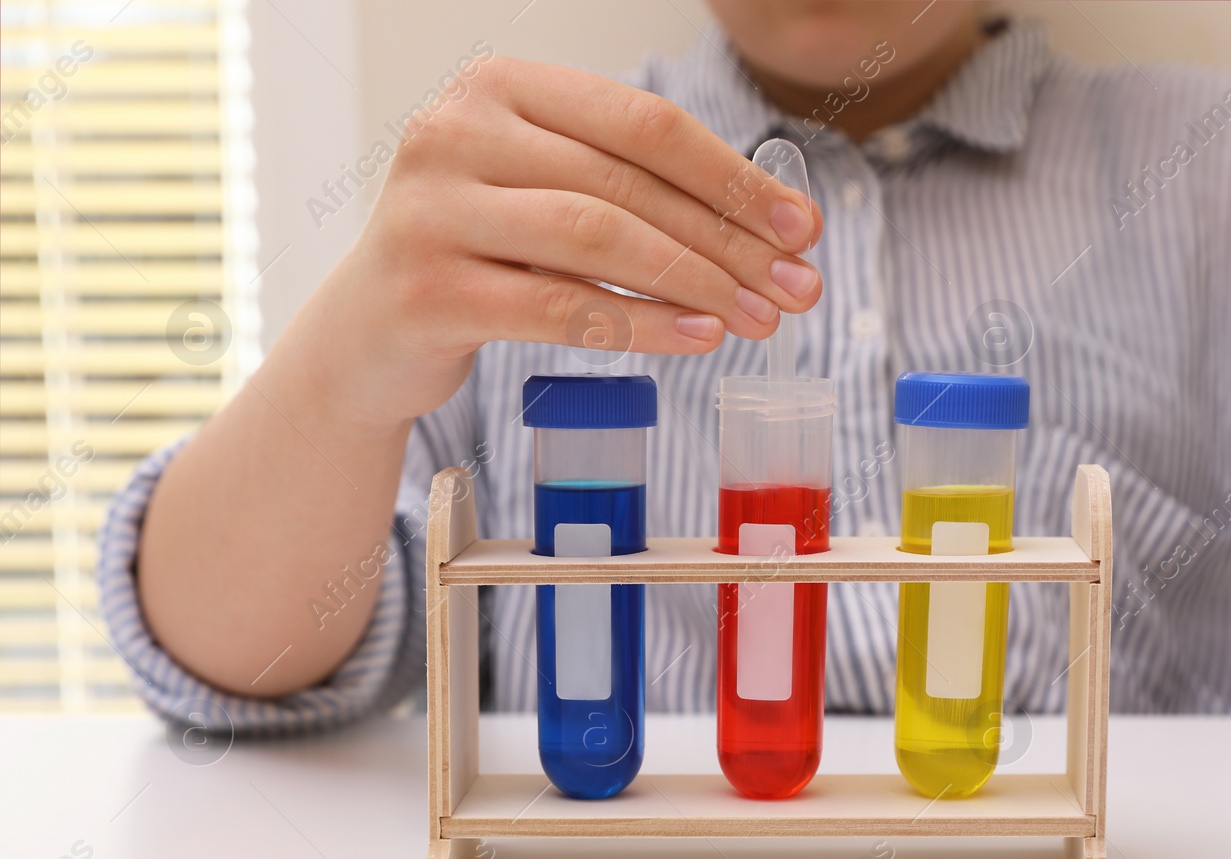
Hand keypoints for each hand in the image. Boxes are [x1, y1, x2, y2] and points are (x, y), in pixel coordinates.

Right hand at [292, 53, 824, 428]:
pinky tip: (699, 338)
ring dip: (696, 281)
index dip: (733, 177)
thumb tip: (775, 228)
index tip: (800, 227)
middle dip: (729, 240)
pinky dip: (642, 323)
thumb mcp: (549, 199)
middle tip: (797, 287)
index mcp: (500, 87)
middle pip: (628, 182)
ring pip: (598, 237)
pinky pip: (561, 307)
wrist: (370, 333)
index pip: (643, 124)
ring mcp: (433, 208)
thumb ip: (635, 192)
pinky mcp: (428, 288)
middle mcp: (456, 131)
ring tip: (759, 318)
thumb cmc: (483, 257)